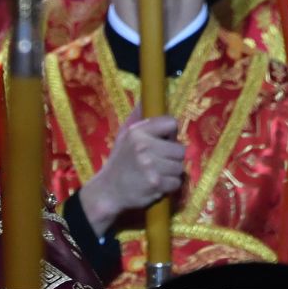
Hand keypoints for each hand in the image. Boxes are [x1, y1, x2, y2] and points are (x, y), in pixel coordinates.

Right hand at [78, 112, 184, 236]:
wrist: (107, 192)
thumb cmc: (119, 162)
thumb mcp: (124, 136)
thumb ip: (138, 117)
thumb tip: (147, 97)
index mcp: (138, 132)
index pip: (171, 123)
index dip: (170, 135)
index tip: (162, 143)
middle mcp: (145, 146)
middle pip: (180, 149)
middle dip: (171, 158)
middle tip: (157, 163)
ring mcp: (151, 166)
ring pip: (179, 167)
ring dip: (171, 173)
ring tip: (156, 174)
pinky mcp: (156, 183)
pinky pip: (176, 182)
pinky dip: (169, 186)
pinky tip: (156, 185)